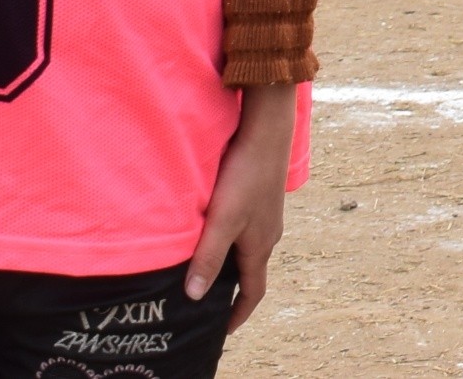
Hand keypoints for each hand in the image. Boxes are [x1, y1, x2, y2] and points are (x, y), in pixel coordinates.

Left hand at [185, 84, 296, 331]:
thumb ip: (208, 257)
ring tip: (208, 269)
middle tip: (211, 303)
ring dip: (232, 264)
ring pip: (249, 249)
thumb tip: (194, 296)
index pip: (253, 291)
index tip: (224, 329)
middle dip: (233, 291)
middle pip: (251, 271)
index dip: (239, 313)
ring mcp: (267, 215)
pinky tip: (216, 230)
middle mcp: (268, 234)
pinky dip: (232, 241)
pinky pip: (248, 230)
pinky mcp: (261, 197)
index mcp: (260, 246)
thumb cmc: (245, 176)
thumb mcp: (223, 220)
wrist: (268, 132)